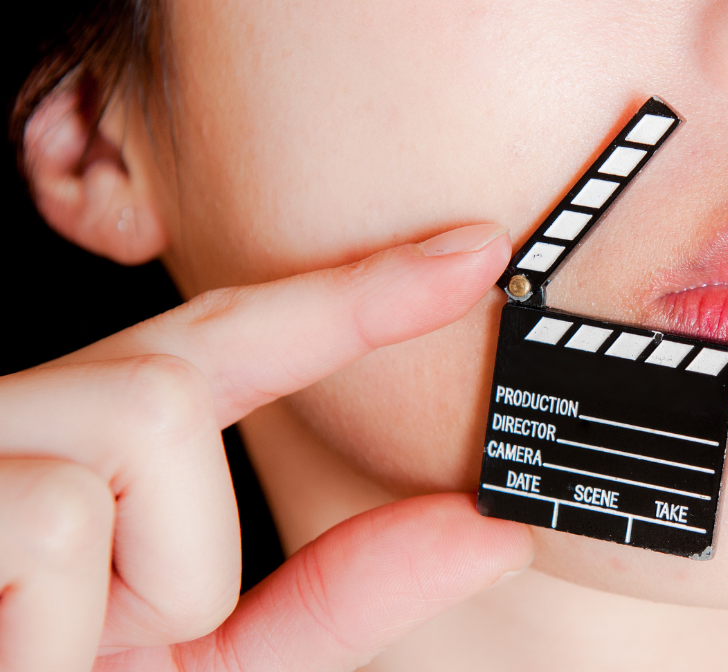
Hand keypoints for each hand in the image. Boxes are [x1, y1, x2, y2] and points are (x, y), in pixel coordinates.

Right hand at [0, 224, 532, 670]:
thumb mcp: (200, 666)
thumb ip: (337, 598)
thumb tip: (491, 529)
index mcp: (78, 461)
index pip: (225, 341)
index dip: (350, 291)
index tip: (473, 251)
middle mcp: (5, 423)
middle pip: (173, 382)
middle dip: (182, 537)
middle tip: (104, 646)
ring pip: (136, 428)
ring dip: (130, 587)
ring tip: (39, 655)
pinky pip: (57, 519)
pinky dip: (58, 627)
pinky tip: (7, 647)